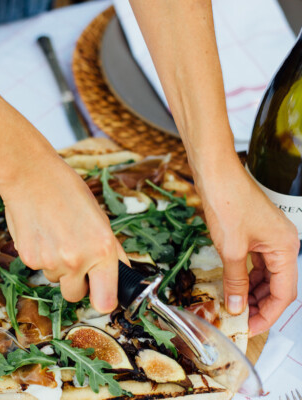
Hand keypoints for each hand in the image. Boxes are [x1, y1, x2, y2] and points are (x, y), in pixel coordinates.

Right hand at [0, 148, 128, 312]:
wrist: (32, 176)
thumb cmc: (69, 191)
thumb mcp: (101, 219)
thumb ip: (110, 251)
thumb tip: (119, 273)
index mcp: (103, 249)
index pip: (106, 303)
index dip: (104, 300)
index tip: (102, 294)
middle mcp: (77, 260)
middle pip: (76, 296)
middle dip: (77, 283)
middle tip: (75, 258)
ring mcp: (50, 262)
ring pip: (56, 280)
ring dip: (58, 267)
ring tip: (57, 236)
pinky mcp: (28, 259)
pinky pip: (39, 268)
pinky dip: (42, 257)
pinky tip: (42, 234)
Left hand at [194, 152, 298, 336]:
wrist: (216, 173)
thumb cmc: (227, 203)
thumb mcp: (231, 248)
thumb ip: (235, 280)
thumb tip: (236, 307)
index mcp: (285, 248)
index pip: (284, 293)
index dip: (267, 314)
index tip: (250, 328)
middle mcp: (282, 243)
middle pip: (276, 284)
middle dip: (259, 304)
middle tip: (239, 319)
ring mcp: (268, 237)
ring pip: (265, 274)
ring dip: (252, 291)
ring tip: (234, 306)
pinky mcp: (254, 232)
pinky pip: (255, 261)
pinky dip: (245, 275)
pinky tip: (233, 285)